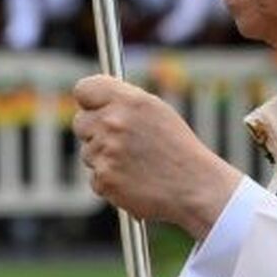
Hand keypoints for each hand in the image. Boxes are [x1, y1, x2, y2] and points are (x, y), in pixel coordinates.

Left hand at [71, 75, 242, 236]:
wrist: (195, 187)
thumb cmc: (178, 149)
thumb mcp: (157, 112)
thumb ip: (124, 103)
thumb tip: (96, 102)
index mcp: (129, 101)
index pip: (85, 89)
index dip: (88, 100)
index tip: (92, 108)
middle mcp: (114, 123)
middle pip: (80, 122)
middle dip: (94, 132)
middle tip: (119, 142)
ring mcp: (106, 152)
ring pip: (88, 153)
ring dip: (104, 159)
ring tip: (135, 165)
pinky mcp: (104, 179)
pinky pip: (95, 178)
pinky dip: (109, 181)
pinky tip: (133, 181)